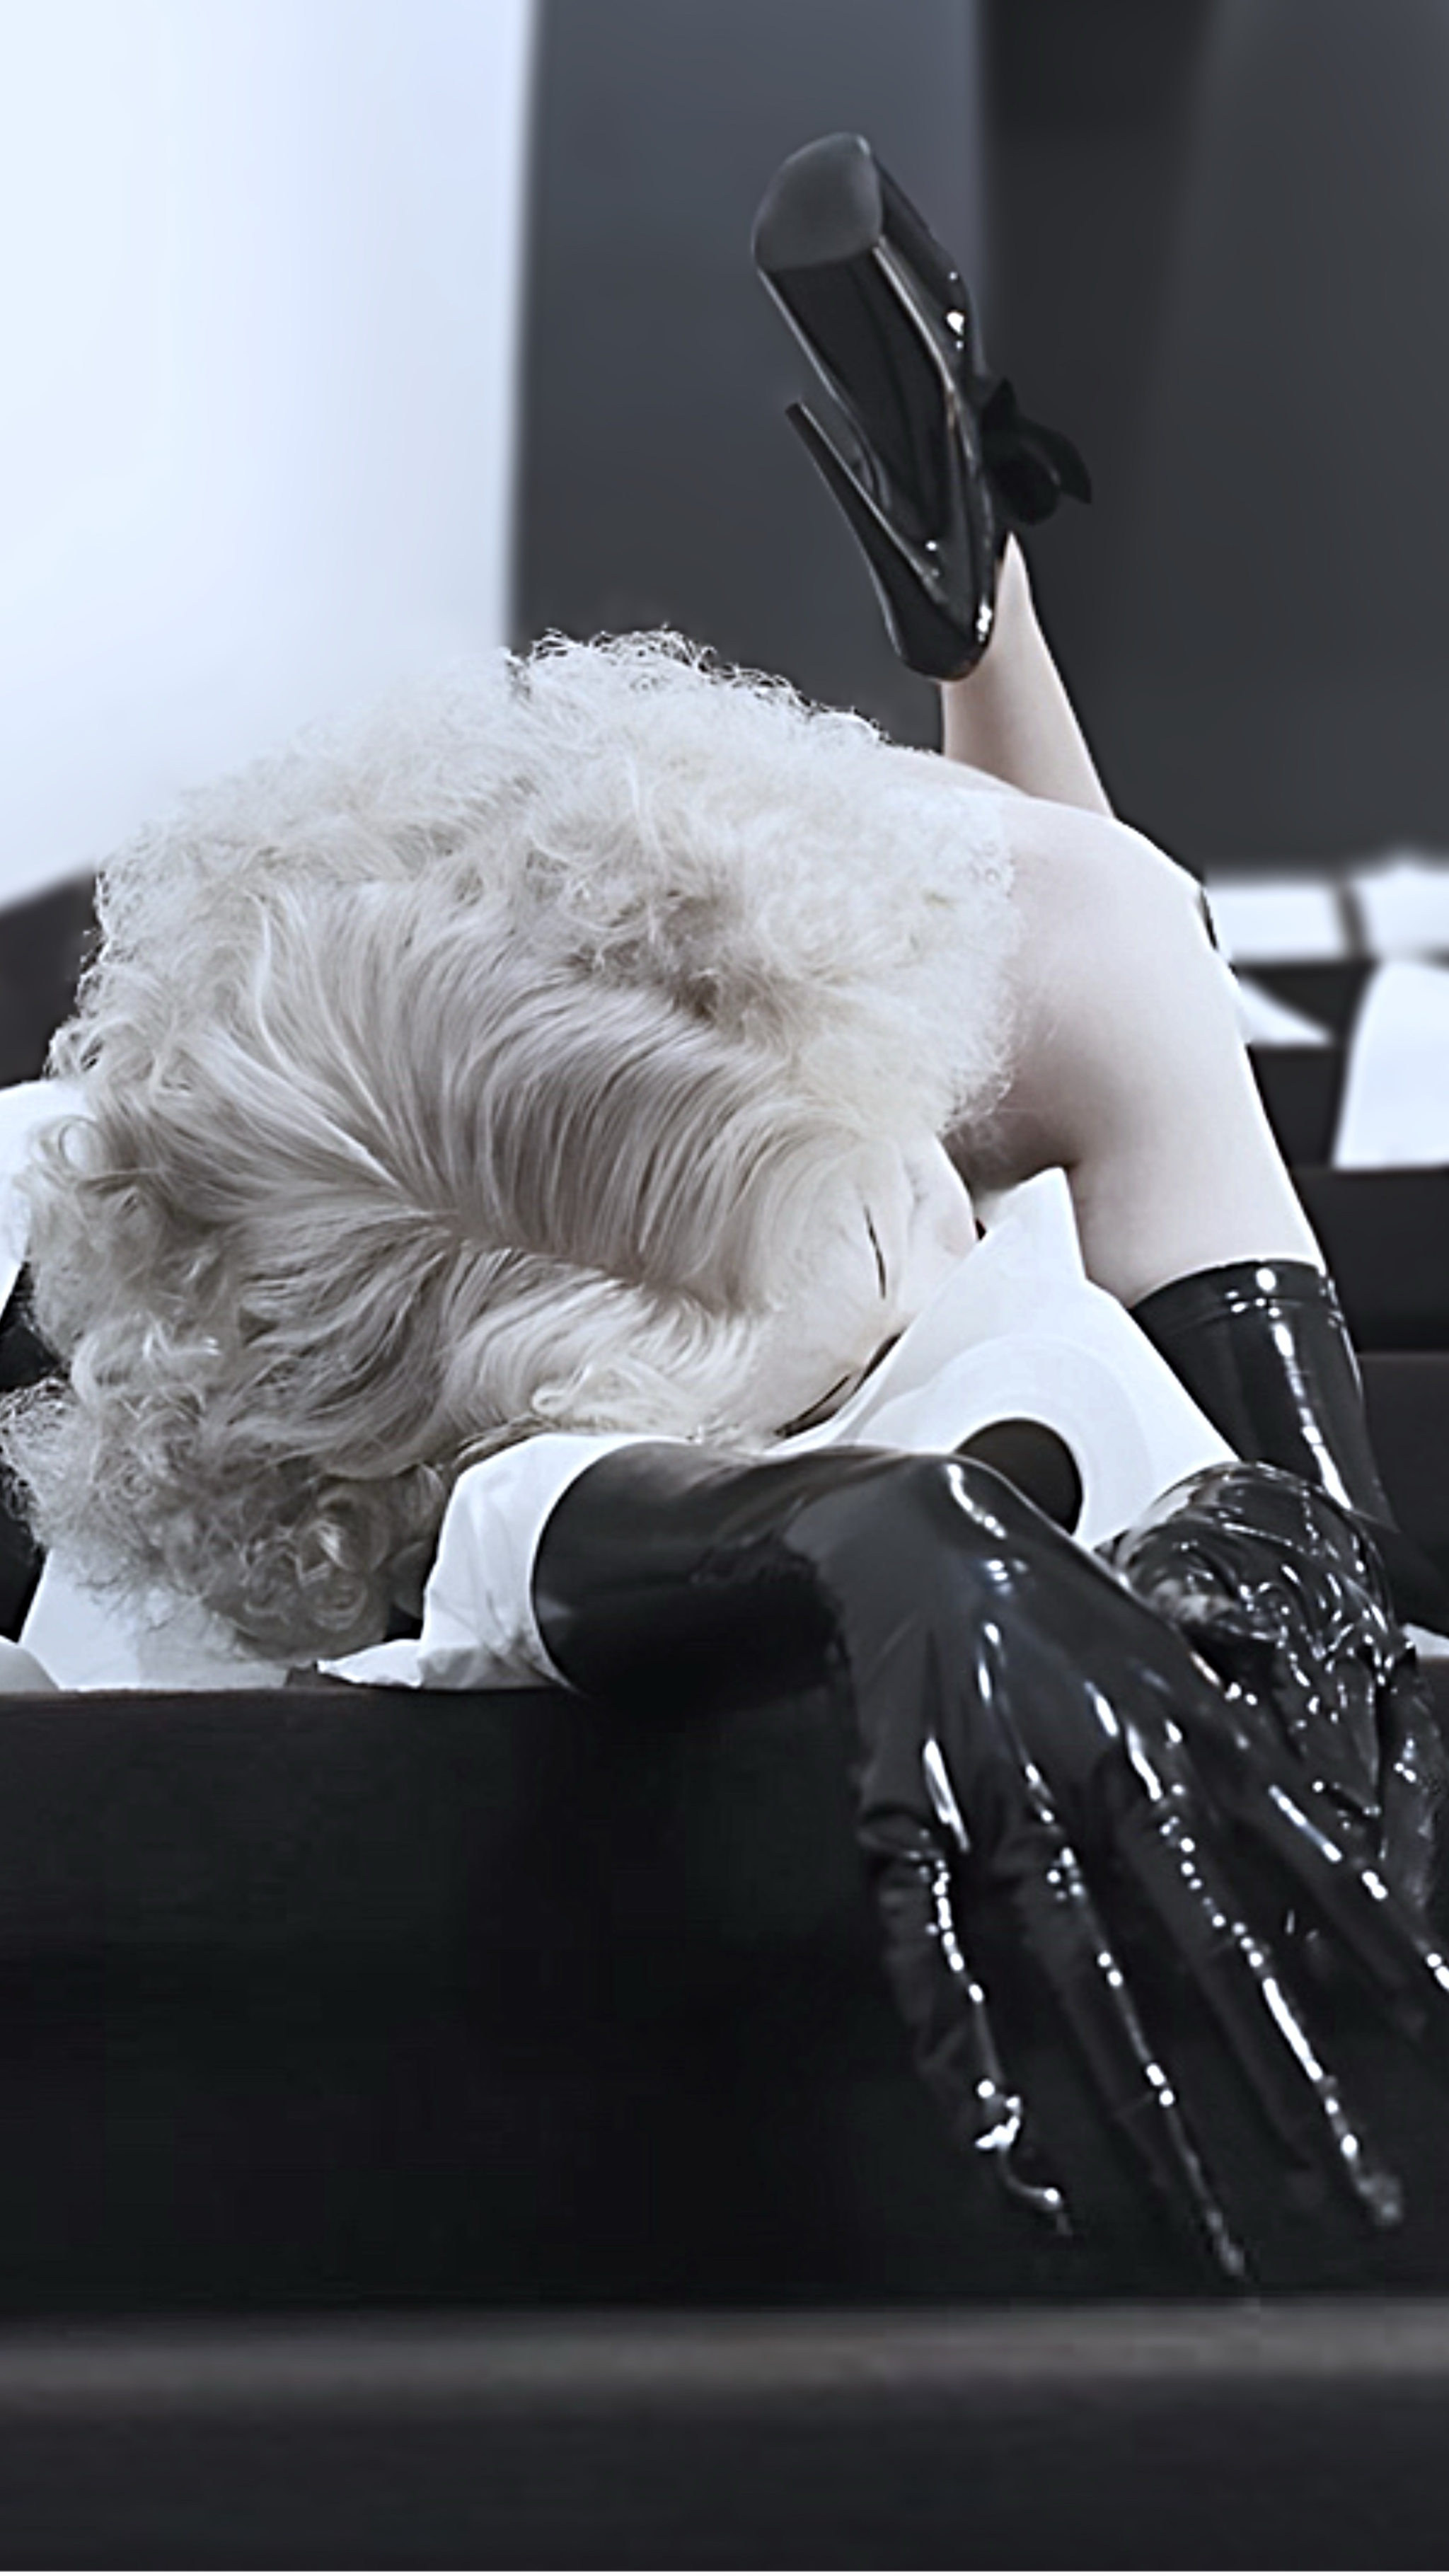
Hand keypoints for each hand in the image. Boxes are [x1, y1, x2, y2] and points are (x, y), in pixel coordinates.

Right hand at [534, 1442, 1448, 2280]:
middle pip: (1210, 1951)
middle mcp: (1106, 1773)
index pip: (1303, 1872)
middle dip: (1285, 2084)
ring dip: (1146, 2111)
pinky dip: (964, 2062)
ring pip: (1084, 1979)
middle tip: (1348, 2195)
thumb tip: (1336, 1901)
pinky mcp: (902, 1824)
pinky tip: (1002, 2158)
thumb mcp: (1180, 1672)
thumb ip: (1252, 1781)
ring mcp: (1000, 1803)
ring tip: (1197, 2223)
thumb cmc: (1061, 1617)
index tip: (1434, 2051)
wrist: (915, 1532)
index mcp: (1186, 1733)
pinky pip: (929, 1958)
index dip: (1372, 1963)